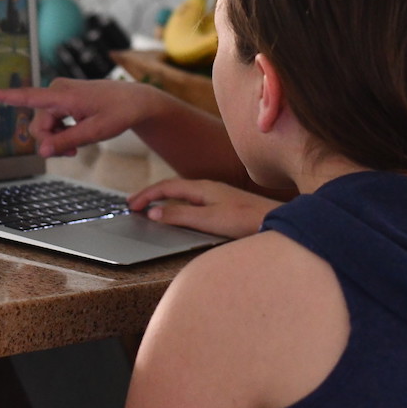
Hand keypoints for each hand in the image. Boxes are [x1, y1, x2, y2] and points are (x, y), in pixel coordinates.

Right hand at [0, 78, 161, 156]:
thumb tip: (41, 151)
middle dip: (50, 142)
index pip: (28, 97)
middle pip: (38, 125)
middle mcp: (57, 90)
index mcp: (63, 94)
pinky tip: (75, 137)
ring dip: (57, 139)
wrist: (135, 101)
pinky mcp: (63, 99)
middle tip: (70, 154)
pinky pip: (52, 121)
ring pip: (44, 125)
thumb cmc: (119, 112)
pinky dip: (61, 132)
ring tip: (76, 147)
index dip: (4, 96)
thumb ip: (67, 141)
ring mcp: (59, 94)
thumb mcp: (95, 132)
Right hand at [128, 178, 279, 238]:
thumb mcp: (208, 220)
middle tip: (133, 204)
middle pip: (172, 187)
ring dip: (163, 199)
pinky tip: (179, 213)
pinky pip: (192, 200)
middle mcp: (208, 187)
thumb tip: (154, 212)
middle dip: (151, 194)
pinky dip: (176, 204)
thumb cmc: (245, 220)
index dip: (146, 195)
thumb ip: (180, 215)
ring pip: (182, 193)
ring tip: (150, 207)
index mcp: (202, 187)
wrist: (275, 221)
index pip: (166, 186)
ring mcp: (216, 195)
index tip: (131, 204)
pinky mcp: (223, 204)